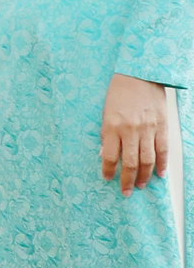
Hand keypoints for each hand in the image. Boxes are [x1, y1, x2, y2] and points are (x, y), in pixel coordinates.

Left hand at [101, 73, 171, 195]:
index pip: (110, 156)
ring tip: (140, 186)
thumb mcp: (105, 112)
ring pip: (147, 159)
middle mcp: (130, 130)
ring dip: (143, 176)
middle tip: (126, 191)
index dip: (109, 170)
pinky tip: (160, 174)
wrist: (140, 75)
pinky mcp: (161, 126)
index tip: (108, 179)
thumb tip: (106, 154)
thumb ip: (106, 135)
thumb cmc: (119, 93)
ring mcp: (148, 129)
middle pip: (129, 162)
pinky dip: (162, 164)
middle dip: (127, 180)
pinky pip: (162, 150)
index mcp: (112, 126)